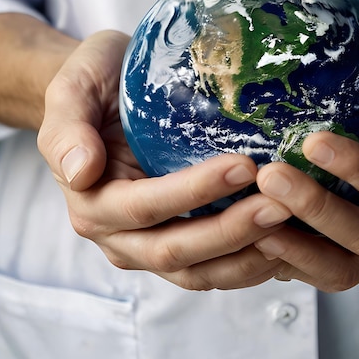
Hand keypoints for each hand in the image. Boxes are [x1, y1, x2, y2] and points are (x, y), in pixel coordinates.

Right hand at [37, 30, 292, 289]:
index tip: (243, 165)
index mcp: (93, 202)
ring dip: (247, 253)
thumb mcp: (72, 90)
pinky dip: (249, 263)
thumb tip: (79, 171)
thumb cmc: (96, 86)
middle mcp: (119, 237)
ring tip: (292, 223)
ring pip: (200, 271)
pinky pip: (214, 269)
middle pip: (176, 249)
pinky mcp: (179, 248)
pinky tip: (285, 241)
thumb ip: (66, 129)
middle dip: (231, 230)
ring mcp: (150, 248)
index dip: (194, 192)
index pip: (146, 207)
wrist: (108, 100)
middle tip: (282, 203)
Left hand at [253, 39, 358, 291]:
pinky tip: (247, 234)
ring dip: (294, 244)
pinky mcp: (344, 252)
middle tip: (269, 175)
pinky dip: (283, 259)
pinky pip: (313, 268)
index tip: (314, 142)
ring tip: (248, 213)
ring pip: (337, 267)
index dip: (358, 170)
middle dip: (316, 209)